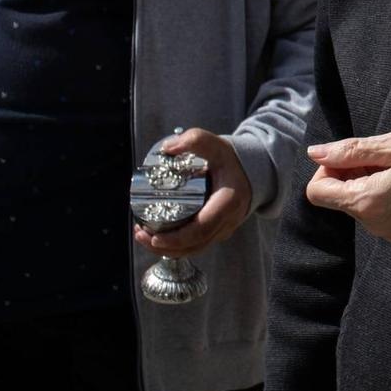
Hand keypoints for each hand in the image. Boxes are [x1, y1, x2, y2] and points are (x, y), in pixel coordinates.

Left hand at [132, 128, 252, 256]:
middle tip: (140, 234)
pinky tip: (157, 238)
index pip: (201, 228)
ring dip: (167, 250)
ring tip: (143, 237)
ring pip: (194, 250)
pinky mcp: (216, 233)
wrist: (251, 172)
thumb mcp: (216, 145)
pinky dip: (175, 247)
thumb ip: (195, 140)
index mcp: (228, 203)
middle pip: (194, 245)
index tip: (153, 237)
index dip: (176, 238)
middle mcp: (227, 222)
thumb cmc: (230, 161)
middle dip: (164, 246)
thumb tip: (168, 148)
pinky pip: (195, 245)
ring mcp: (223, 230)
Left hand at [305, 125, 390, 243]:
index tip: (354, 155)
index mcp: (369, 201)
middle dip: (352, 175)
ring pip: (362, 207)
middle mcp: (377, 225)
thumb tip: (315, 153)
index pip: (318, 193)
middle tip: (385, 157)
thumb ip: (352, 151)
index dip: (328, 169)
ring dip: (371, 186)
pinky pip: (383, 217)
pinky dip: (388, 199)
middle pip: (340, 200)